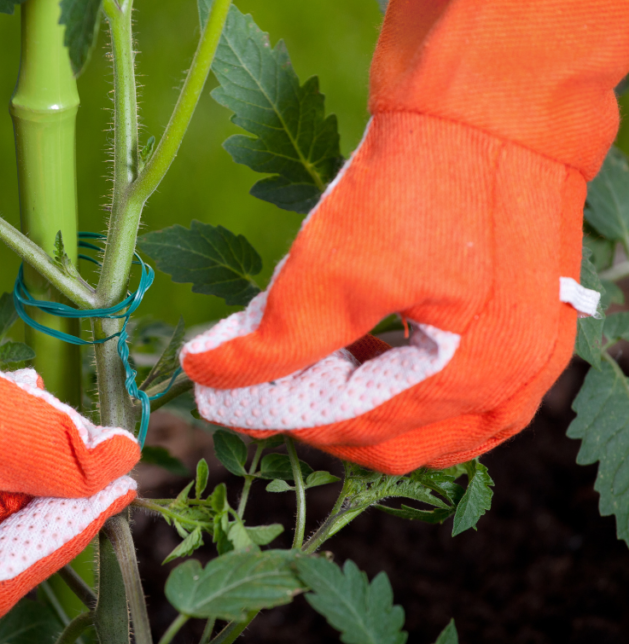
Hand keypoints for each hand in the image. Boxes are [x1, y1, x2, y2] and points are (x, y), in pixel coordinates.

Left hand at [181, 0, 628, 473]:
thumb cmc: (421, 173)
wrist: (487, 100)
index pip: (358, 426)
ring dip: (360, 411)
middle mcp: (521, 377)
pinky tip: (362, 359)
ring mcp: (535, 355)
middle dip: (319, 419)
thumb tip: (209, 380)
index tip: (224, 398)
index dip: (280, 414)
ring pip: (429, 430)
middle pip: (395, 442)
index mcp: (485, 367)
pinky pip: (460, 398)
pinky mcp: (528, 327)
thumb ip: (274, 342)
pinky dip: (403, 392)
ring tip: (307, 372)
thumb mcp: (335, 264)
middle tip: (262, 388)